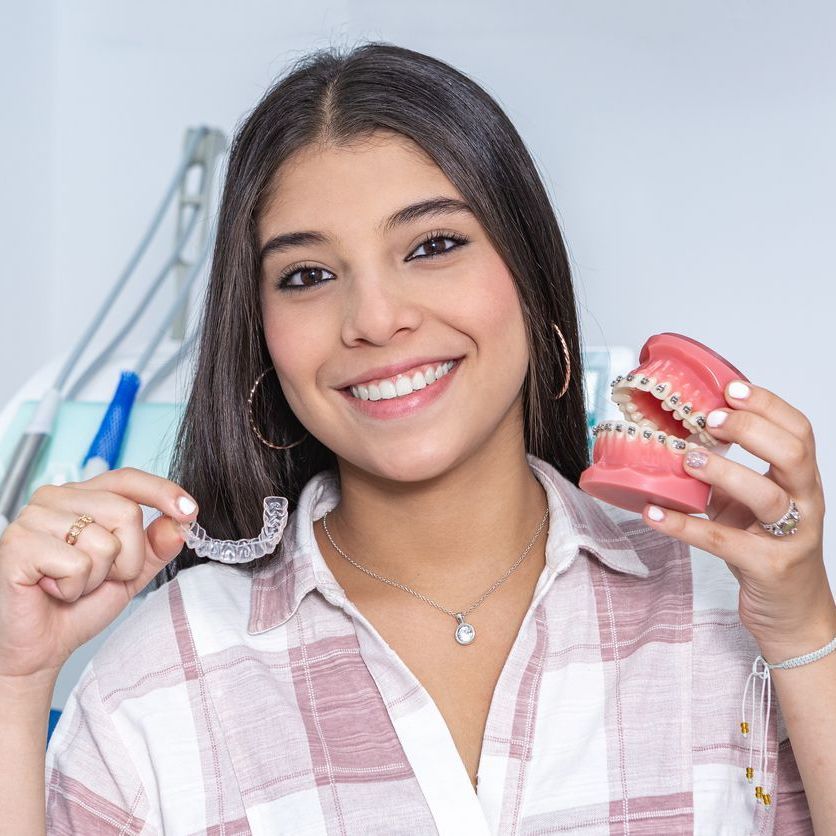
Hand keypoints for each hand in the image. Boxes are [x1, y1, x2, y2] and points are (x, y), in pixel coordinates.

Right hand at [0, 468, 197, 680]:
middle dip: (127, 557)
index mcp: (81, 496)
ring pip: (104, 541)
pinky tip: (52, 589)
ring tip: (72, 584)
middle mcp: (55, 498)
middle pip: (126, 512)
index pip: (127, 479)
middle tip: (99, 577)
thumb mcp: (131, 572)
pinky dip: (73, 587)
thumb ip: (156, 545)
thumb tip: (180, 522)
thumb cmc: (77, 605)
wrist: (39, 646)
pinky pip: (77, 563)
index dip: (162, 492)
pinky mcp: (18, 544)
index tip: (190, 511)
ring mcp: (33, 518)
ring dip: (98, 576)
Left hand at [641, 380, 835, 657]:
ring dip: (724, 472)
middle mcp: (804, 504)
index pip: (799, 431)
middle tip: (709, 421)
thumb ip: (728, 476)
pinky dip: (684, 525)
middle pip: (793, 454)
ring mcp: (790, 538)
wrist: (793, 614)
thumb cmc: (766, 550)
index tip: (730, 388)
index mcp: (800, 481)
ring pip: (768, 497)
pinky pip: (724, 542)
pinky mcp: (768, 568)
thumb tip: (680, 439)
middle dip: (751, 430)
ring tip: (685, 457)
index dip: (767, 405)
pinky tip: (653, 513)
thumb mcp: (749, 505)